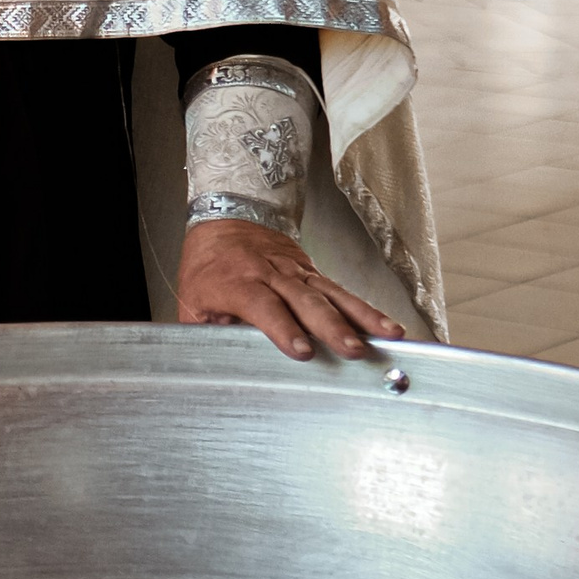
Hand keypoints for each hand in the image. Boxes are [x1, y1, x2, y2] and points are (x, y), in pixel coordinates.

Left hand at [177, 218, 403, 363]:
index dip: (283, 328)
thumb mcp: (192, 299)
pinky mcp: (313, 274)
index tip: (302, 351)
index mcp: (235, 281)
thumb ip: (204, 332)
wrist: (226, 218)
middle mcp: (270, 274)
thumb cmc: (208, 264)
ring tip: (386, 336)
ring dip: (360, 317)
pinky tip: (386, 326)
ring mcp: (296, 272)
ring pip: (331, 295)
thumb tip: (217, 361)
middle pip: (305, 301)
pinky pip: (341, 292)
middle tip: (352, 349)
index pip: (263, 306)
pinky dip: (366, 309)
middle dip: (331, 327)